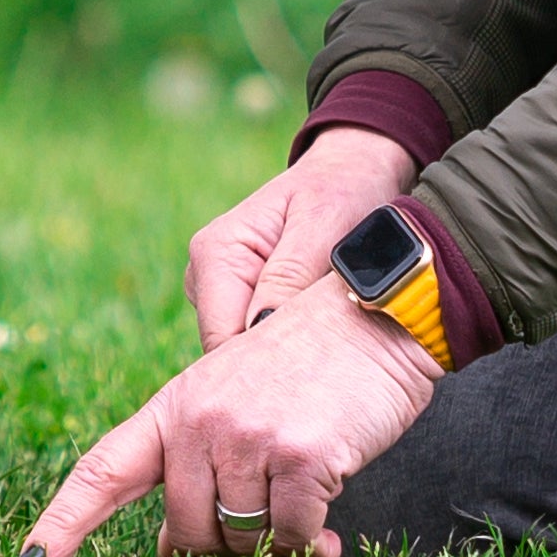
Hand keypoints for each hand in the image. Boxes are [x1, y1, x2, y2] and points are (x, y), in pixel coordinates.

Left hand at [20, 291, 441, 556]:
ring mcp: (248, 437)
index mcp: (177, 406)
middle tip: (263, 529)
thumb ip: (201, 464)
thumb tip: (172, 551)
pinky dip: (311, 541)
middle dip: (223, 548)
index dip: (63, 523)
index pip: (103, 471)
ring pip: (243, 541)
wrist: (378, 315)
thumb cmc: (314, 364)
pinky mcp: (300, 456)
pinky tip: (328, 521)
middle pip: (186, 532)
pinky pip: (293, 538)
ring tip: (304, 510)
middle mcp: (202, 420)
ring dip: (276, 544)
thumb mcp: (239, 397)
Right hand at [187, 126, 417, 347]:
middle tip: (331, 369)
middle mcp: (206, 275)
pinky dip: (292, 346)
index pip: (221, 338)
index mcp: (215, 252)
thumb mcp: (324, 224)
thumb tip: (260, 330)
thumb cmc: (341, 190)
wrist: (351, 173)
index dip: (259, 370)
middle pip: (229, 353)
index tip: (309, 383)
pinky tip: (323, 338)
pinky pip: (260, 342)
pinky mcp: (242, 304)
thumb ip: (290, 275)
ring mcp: (221, 293)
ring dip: (287, 356)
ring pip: (245, 353)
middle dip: (275, 367)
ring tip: (333, 344)